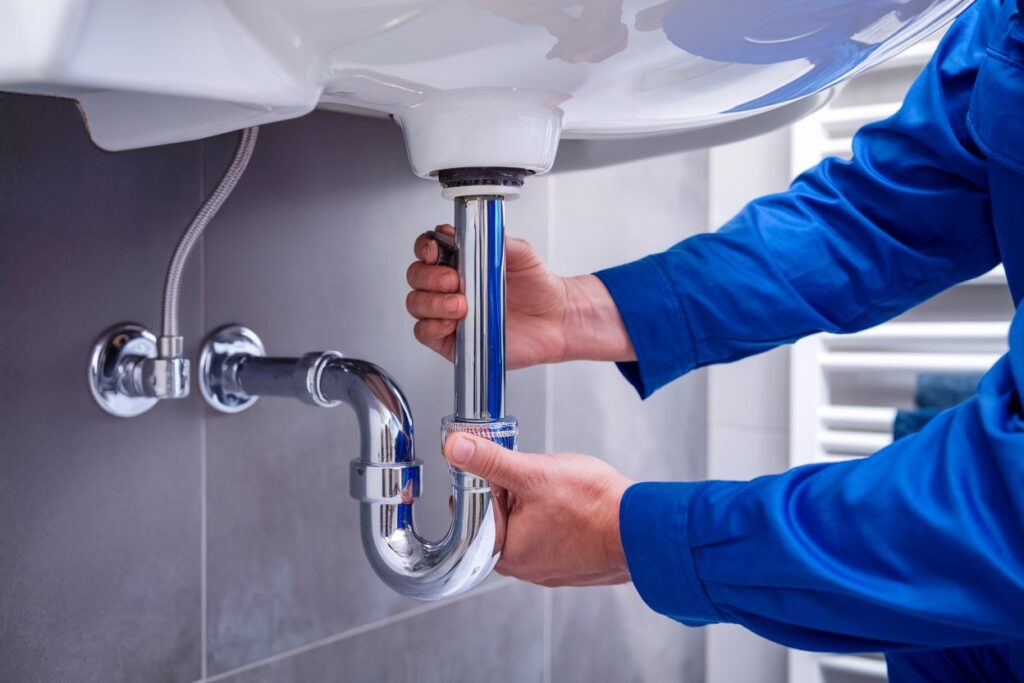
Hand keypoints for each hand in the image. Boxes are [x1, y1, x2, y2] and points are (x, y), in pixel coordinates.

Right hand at [406, 225, 635, 368]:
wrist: (556, 321)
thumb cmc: (538, 289)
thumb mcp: (523, 255)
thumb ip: (499, 242)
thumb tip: (480, 233)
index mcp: (462, 262)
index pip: (427, 249)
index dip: (425, 248)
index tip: (435, 251)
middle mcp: (450, 287)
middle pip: (416, 276)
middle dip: (430, 277)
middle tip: (455, 281)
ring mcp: (448, 313)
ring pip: (416, 304)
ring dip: (433, 303)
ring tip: (461, 305)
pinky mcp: (451, 340)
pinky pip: (424, 333)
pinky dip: (433, 327)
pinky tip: (452, 323)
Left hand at [443, 432, 633, 586]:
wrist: (643, 528)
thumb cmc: (593, 507)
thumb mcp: (532, 473)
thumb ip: (489, 460)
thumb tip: (456, 447)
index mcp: (506, 553)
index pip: (475, 512)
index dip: (484, 482)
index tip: (498, 465)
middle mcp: (526, 567)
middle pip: (502, 517)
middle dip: (514, 490)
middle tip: (534, 474)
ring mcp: (551, 567)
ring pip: (529, 522)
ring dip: (537, 500)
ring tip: (558, 488)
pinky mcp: (573, 561)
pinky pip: (554, 532)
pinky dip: (559, 514)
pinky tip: (573, 502)